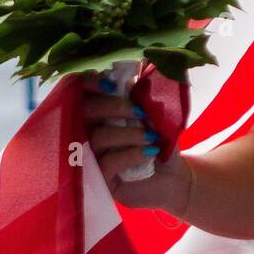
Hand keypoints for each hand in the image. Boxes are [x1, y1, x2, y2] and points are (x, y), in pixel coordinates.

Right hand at [81, 71, 192, 213]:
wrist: (174, 176)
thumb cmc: (158, 142)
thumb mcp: (153, 114)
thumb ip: (141, 95)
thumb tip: (138, 72)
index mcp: (97, 114)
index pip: (79, 92)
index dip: (88, 83)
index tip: (110, 84)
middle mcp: (87, 134)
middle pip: (83, 112)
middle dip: (114, 107)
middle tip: (141, 112)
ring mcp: (90, 158)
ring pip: (96, 138)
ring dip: (128, 133)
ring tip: (151, 136)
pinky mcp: (99, 181)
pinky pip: (107, 163)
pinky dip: (131, 154)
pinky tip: (150, 152)